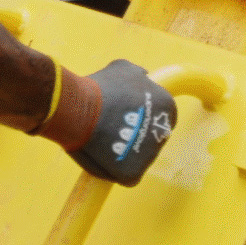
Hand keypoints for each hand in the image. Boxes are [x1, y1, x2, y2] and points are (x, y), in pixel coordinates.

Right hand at [41, 60, 177, 185]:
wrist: (78, 108)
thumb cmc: (99, 87)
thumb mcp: (124, 69)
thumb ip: (139, 75)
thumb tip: (145, 76)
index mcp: (167, 107)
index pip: (158, 117)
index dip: (138, 116)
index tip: (121, 114)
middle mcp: (163, 132)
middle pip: (150, 139)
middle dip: (133, 135)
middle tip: (110, 127)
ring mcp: (150, 155)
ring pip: (137, 157)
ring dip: (123, 151)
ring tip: (101, 140)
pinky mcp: (133, 173)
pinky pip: (126, 175)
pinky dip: (114, 169)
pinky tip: (100, 155)